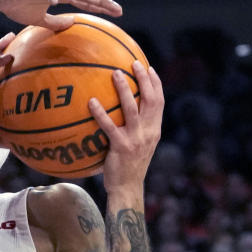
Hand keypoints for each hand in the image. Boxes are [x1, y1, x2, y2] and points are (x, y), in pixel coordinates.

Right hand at [0, 0, 121, 30]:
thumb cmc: (18, 5)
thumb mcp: (40, 19)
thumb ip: (55, 22)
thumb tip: (72, 23)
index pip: (85, 1)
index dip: (101, 6)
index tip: (116, 13)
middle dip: (101, 1)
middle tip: (118, 10)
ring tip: (96, 2)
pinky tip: (56, 0)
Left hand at [90, 61, 164, 193]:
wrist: (127, 188)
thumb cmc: (129, 166)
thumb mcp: (139, 144)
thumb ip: (137, 127)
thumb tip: (123, 110)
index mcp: (154, 130)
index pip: (159, 102)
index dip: (156, 83)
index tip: (148, 67)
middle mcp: (149, 132)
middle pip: (151, 100)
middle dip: (144, 79)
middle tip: (133, 63)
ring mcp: (136, 139)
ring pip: (132, 108)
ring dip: (124, 89)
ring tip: (115, 73)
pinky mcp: (121, 147)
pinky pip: (109, 126)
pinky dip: (100, 113)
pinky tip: (91, 101)